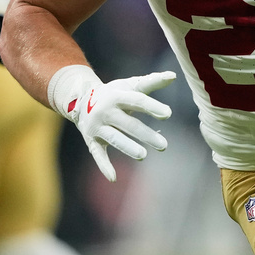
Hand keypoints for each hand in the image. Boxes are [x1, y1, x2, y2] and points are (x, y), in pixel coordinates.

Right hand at [48, 65, 175, 181]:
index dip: (152, 106)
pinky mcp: (92, 141)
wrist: (80, 100)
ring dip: (128, 147)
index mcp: (116, 96)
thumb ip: (151, 82)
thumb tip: (173, 75)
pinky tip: (113, 178)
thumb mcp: (129, 85)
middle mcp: (105, 111)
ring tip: (143, 155)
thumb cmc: (114, 93)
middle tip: (164, 145)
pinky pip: (98, 154)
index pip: (136, 100)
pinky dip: (104, 166)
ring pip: (114, 138)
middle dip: (145, 134)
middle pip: (128, 123)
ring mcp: (97, 127)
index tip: (168, 114)